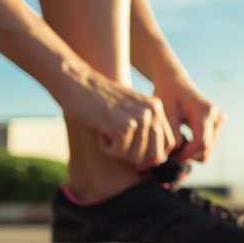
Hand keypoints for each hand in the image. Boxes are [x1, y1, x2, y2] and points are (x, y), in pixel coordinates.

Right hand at [55, 62, 176, 168]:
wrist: (75, 81)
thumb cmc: (97, 100)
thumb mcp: (128, 110)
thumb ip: (144, 128)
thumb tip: (155, 161)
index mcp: (156, 107)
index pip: (168, 144)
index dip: (152, 158)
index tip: (134, 158)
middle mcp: (152, 112)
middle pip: (154, 155)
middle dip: (133, 158)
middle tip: (115, 145)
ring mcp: (140, 118)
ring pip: (136, 157)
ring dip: (117, 153)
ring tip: (106, 133)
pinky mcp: (124, 126)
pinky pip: (118, 153)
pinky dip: (106, 148)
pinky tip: (100, 131)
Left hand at [155, 75, 224, 162]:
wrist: (174, 83)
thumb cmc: (167, 97)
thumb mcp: (165, 114)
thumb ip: (172, 135)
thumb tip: (179, 154)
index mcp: (205, 111)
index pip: (201, 143)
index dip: (186, 155)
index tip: (171, 157)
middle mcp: (217, 115)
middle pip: (206, 148)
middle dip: (188, 154)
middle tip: (171, 151)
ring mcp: (220, 119)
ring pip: (208, 149)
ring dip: (192, 151)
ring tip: (176, 140)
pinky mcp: (219, 122)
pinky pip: (209, 144)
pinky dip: (196, 146)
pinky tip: (185, 137)